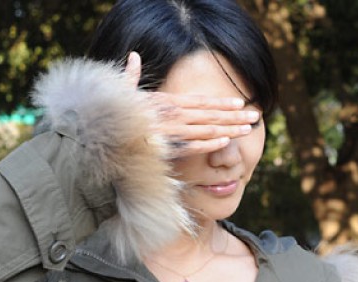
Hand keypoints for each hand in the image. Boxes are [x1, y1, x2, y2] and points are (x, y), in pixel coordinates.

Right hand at [124, 52, 259, 156]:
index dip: (222, 102)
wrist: (102, 138)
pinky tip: (226, 142)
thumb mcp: (124, 93)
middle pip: (210, 115)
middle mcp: (172, 116)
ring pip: (207, 130)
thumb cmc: (114, 118)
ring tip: (248, 130)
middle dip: (235, 115)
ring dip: (230, 129)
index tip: (239, 103)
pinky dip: (210, 144)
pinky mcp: (167, 149)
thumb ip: (132, 76)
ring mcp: (171, 133)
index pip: (200, 101)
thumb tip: (133, 56)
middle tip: (255, 116)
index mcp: (165, 102)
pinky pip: (193, 147)